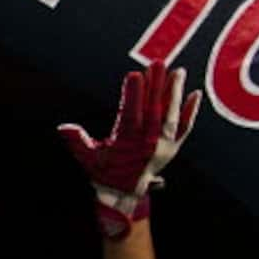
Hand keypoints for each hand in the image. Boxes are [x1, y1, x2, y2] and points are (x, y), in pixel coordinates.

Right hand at [57, 63, 200, 238]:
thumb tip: (63, 128)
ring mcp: (164, 145)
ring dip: (175, 92)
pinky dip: (190, 111)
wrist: (125, 195)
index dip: (133, 94)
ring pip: (172, 115)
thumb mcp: (88, 158)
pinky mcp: (173, 147)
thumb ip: (77, 141)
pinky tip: (195, 93)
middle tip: (157, 63)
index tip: (134, 75)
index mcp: (127, 142)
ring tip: (178, 71)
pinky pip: (185, 127)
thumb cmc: (105, 173)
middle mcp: (148, 142)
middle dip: (155, 85)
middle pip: (153, 109)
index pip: (131, 113)